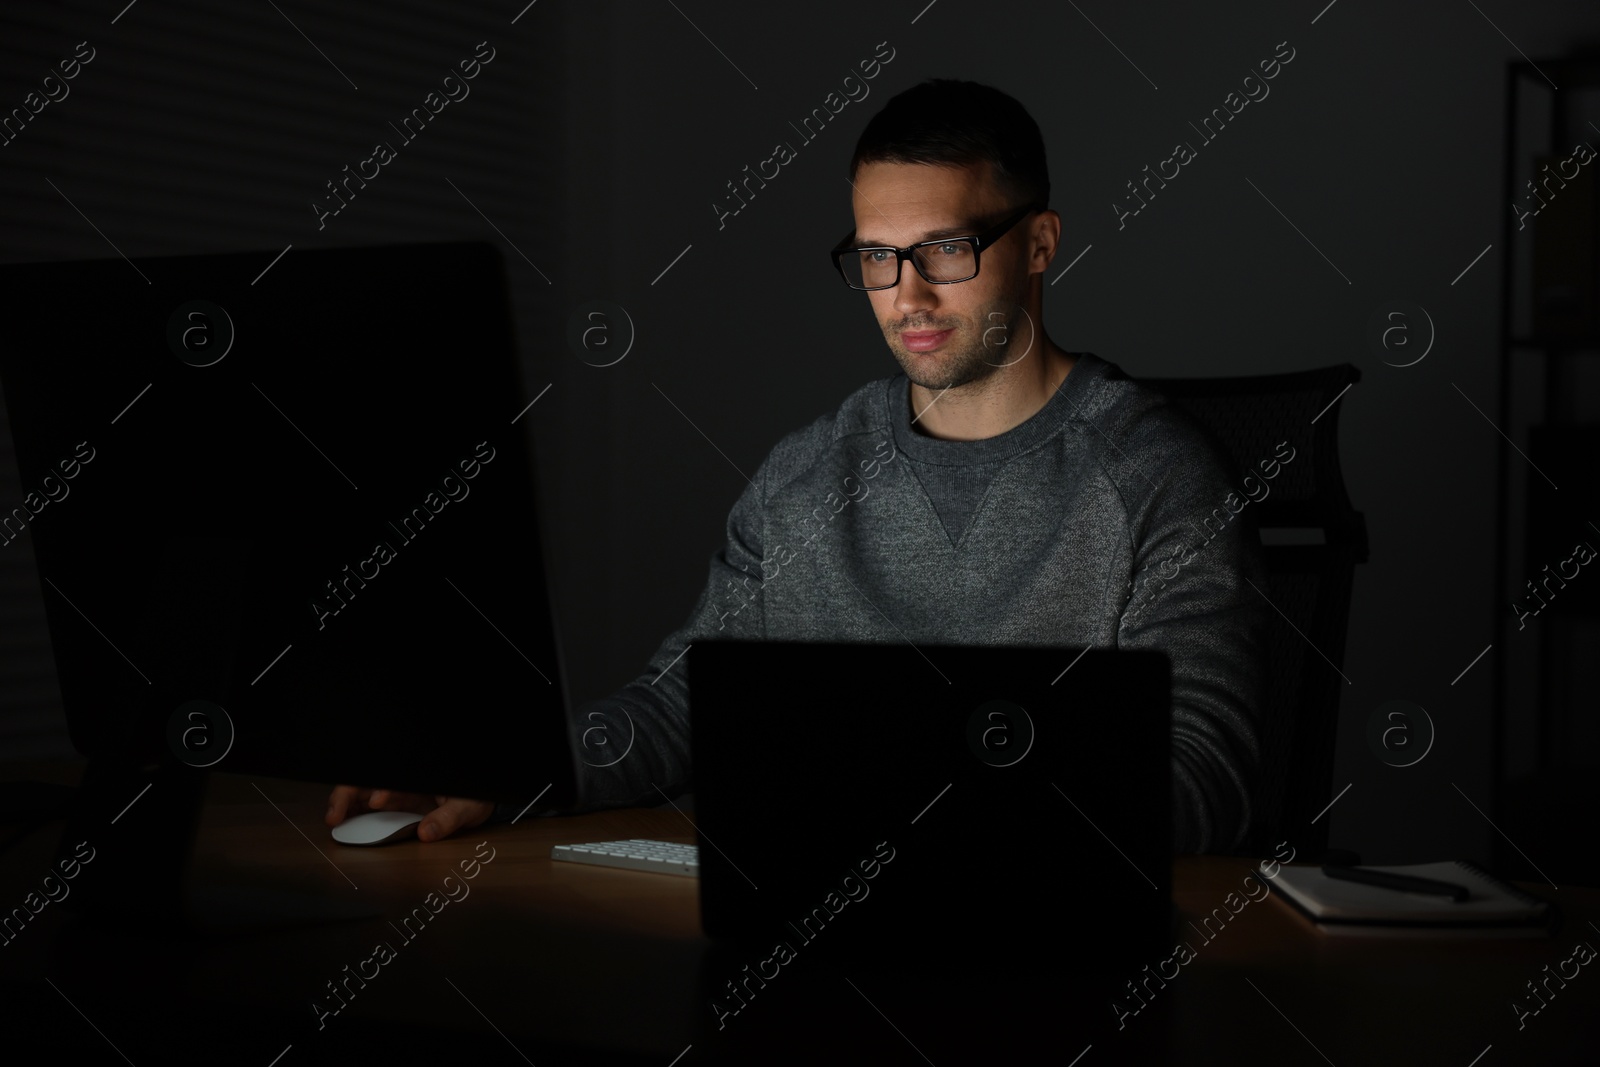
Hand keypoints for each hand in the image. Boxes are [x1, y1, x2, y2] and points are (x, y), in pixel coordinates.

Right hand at [325, 784, 492, 842]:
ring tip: (334, 822)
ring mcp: (395, 797)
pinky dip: (353, 818)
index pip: (391, 783)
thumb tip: (427, 832)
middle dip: (347, 797)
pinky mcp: (393, 810)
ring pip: (361, 797)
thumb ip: (448, 818)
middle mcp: (402, 786)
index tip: (376, 801)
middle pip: (366, 785)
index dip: (382, 791)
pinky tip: (344, 827)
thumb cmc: (472, 798)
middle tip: (335, 816)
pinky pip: (367, 812)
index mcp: (416, 781)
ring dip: (345, 808)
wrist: (476, 802)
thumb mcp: (467, 806)